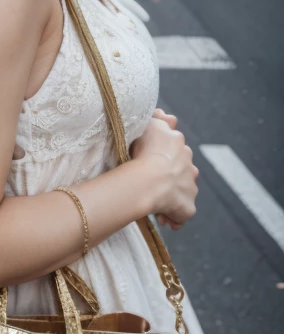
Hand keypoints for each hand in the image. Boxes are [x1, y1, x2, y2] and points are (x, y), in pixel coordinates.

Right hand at [151, 110, 183, 229]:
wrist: (148, 180)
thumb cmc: (143, 151)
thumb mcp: (148, 124)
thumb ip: (157, 117)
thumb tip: (165, 114)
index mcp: (178, 143)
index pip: (175, 147)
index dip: (164, 154)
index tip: (151, 160)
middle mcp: (189, 164)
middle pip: (181, 169)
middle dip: (170, 175)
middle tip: (151, 181)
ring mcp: (190, 186)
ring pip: (182, 191)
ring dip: (171, 196)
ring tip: (155, 203)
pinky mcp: (187, 206)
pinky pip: (181, 214)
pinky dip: (173, 217)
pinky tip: (162, 219)